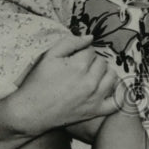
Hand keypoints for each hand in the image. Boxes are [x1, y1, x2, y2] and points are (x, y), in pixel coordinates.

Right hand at [0, 34, 118, 137]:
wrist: (31, 110)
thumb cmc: (38, 82)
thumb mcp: (49, 56)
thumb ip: (70, 42)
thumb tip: (90, 37)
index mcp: (79, 66)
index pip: (91, 51)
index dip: (82, 52)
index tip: (73, 58)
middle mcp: (90, 82)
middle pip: (102, 63)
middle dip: (93, 62)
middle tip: (80, 68)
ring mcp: (94, 98)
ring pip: (112, 77)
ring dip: (105, 73)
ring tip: (93, 76)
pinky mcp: (95, 111)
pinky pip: (117, 102)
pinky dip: (117, 94)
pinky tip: (107, 90)